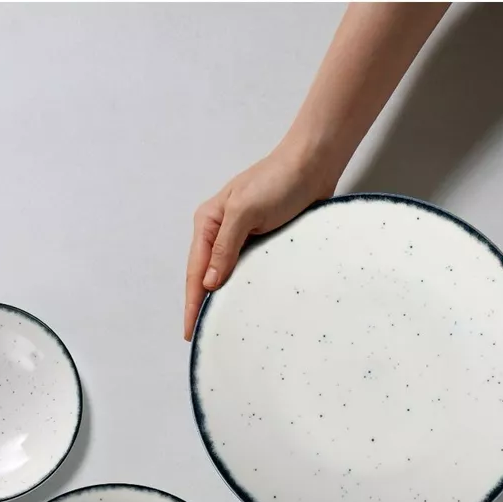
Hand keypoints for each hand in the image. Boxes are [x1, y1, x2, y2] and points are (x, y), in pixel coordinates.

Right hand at [184, 143, 336, 339]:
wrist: (314, 164)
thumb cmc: (279, 181)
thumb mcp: (246, 211)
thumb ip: (225, 247)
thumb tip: (208, 283)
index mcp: (208, 222)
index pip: (195, 271)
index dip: (191, 303)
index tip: (189, 332)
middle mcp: (220, 231)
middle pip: (206, 276)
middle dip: (201, 305)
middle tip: (200, 337)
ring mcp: (241, 237)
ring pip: (226, 275)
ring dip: (222, 299)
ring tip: (220, 328)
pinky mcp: (262, 241)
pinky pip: (247, 271)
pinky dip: (243, 289)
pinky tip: (245, 306)